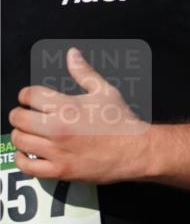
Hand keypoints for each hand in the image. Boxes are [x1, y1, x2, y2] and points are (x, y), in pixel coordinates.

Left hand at [8, 48, 148, 182]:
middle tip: (30, 117)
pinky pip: (26, 166)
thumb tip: (72, 54)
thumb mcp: (106, 92)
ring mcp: (57, 150)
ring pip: (19, 140)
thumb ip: (84, 72)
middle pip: (18, 117)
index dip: (27, 96)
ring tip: (31, 135)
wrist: (137, 151)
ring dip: (22, 136)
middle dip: (21, 115)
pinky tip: (30, 154)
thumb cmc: (122, 122)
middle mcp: (58, 127)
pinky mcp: (60, 170)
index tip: (31, 101)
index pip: (29, 95)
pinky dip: (23, 159)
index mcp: (67, 106)